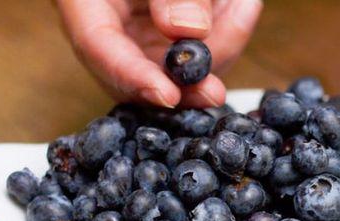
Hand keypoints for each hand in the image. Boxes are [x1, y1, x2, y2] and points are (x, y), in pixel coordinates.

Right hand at [56, 0, 261, 107]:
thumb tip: (189, 30)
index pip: (96, 46)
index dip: (131, 76)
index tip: (166, 94)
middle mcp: (109, 22)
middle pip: (138, 71)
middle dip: (182, 83)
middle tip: (214, 91)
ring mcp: (140, 32)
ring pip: (174, 69)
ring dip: (216, 52)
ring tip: (243, 5)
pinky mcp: (168, 35)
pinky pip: (197, 51)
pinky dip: (225, 37)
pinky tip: (243, 6)